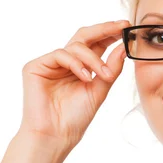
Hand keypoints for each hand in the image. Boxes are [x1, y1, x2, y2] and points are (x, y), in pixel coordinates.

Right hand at [18, 19, 130, 158]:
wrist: (57, 135)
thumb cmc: (76, 117)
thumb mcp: (100, 89)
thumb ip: (111, 68)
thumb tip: (124, 48)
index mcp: (81, 67)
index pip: (96, 44)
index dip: (110, 34)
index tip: (127, 27)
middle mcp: (65, 62)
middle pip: (84, 36)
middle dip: (104, 30)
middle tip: (121, 27)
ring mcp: (50, 63)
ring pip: (76, 46)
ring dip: (94, 59)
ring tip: (103, 75)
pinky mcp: (35, 66)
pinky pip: (60, 54)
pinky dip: (76, 64)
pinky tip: (85, 77)